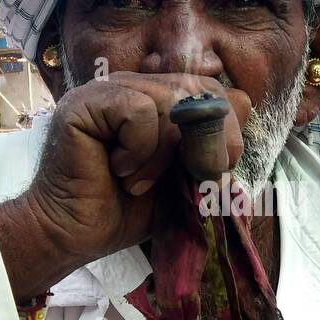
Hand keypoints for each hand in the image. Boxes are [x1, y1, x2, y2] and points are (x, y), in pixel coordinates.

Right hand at [0, 72, 249, 302]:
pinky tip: (118, 170)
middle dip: (205, 144)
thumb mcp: (186, 176)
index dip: (224, 133)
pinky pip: (139, 111)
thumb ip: (213, 142)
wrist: (76, 235)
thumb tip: (243, 104)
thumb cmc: (127, 209)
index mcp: (159, 98)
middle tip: (180, 179)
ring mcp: (108, 89)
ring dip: (163, 156)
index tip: (207, 172)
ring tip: (136, 181)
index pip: (214, 92)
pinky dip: (138, 150)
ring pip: (171, 102)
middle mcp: (134, 85)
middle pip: (200, 90)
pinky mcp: (86, 102)